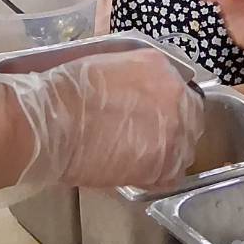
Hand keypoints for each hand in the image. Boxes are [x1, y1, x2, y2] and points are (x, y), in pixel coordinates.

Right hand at [0, 49, 203, 190]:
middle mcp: (177, 95)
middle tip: (146, 139)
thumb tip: (136, 94)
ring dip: (167, 153)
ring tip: (139, 159)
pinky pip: (172, 174)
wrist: (53, 121)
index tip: (153, 115)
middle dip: (173, 128)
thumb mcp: (107, 67)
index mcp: (161, 66)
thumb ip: (133, 79)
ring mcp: (175, 130)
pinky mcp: (164, 163)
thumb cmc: (67, 92)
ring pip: (184, 147)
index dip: (167, 105)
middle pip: (189, 117)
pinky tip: (138, 174)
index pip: (179, 88)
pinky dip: (159, 176)